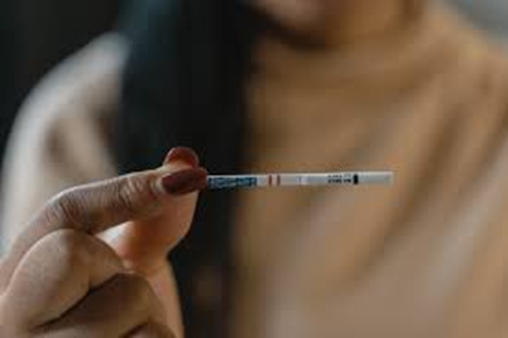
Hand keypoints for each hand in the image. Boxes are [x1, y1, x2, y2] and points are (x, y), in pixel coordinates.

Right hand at [0, 147, 207, 336]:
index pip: (60, 214)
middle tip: (119, 305)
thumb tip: (186, 160)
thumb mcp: (124, 266)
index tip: (188, 176)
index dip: (125, 190)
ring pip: (127, 304)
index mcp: (16, 282)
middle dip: (123, 276)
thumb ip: (150, 215)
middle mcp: (8, 321)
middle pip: (76, 252)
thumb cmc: (118, 323)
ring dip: (148, 322)